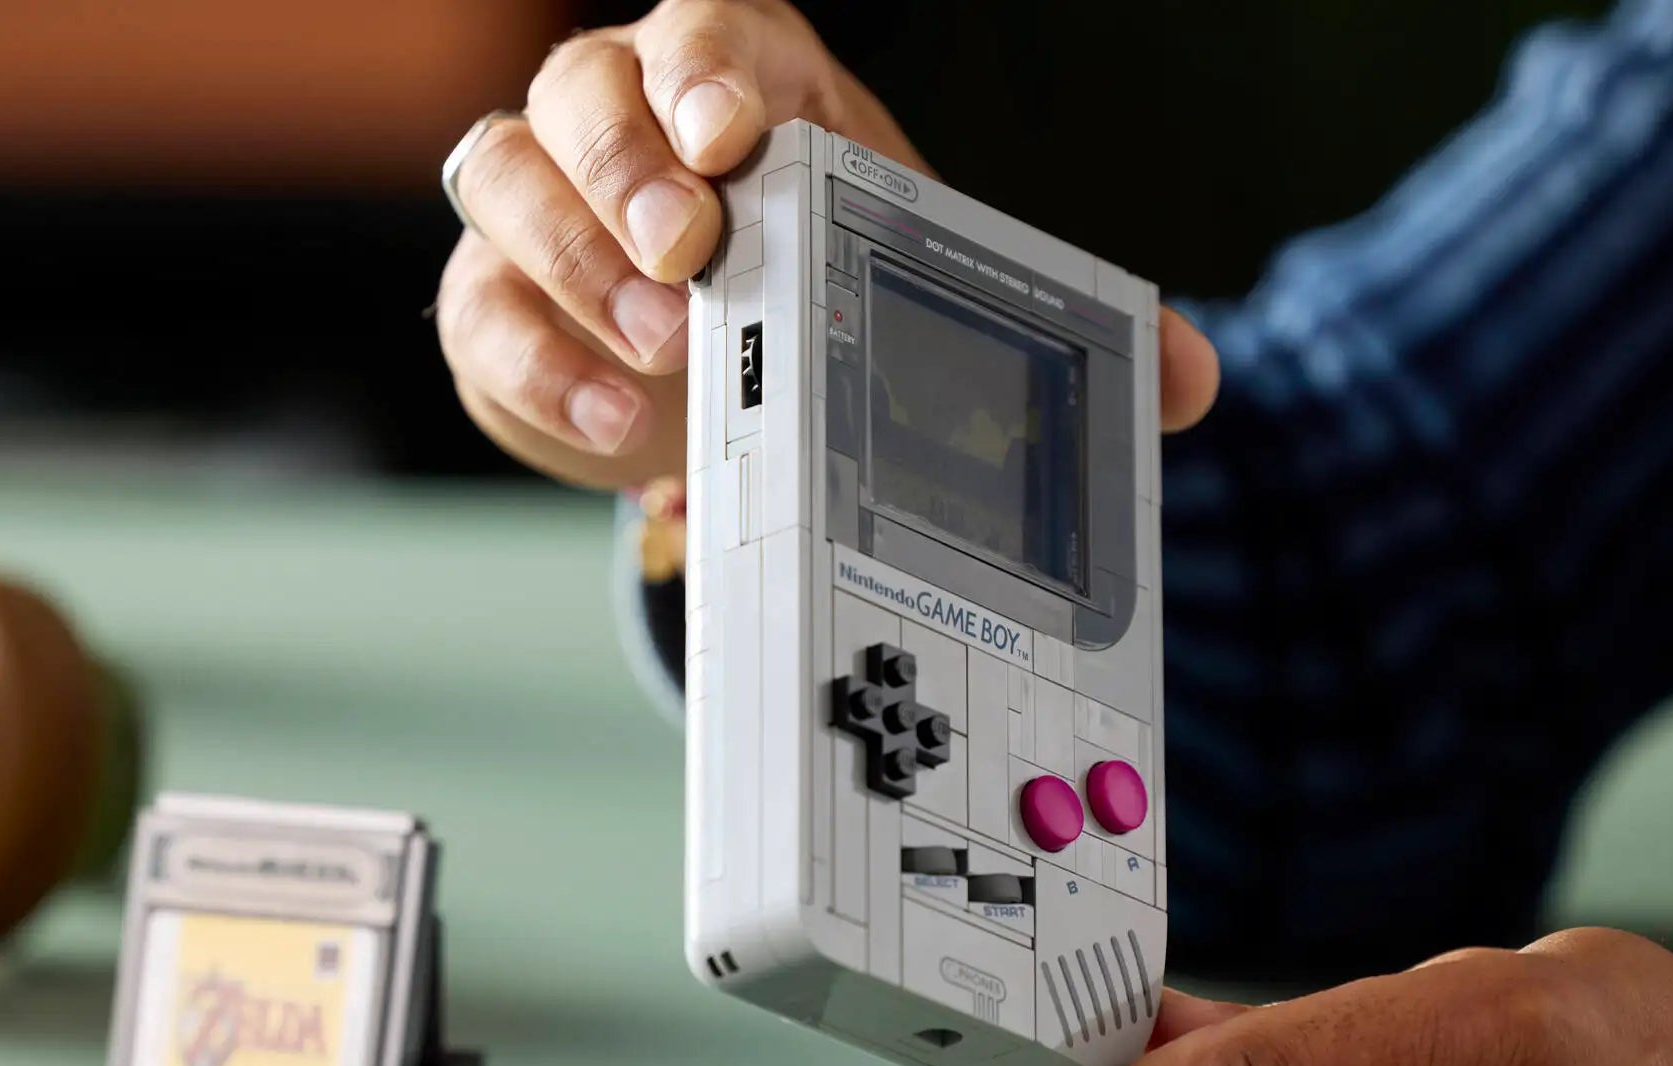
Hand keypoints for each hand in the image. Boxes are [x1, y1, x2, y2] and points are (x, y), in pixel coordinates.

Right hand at [434, 0, 1220, 488]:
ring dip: (578, 263)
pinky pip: (480, 307)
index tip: (735, 138)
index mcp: (736, 73)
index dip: (708, 71)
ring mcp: (541, 198)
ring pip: (506, 178)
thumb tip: (1192, 378)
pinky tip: (614, 420)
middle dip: (631, 171)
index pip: (702, 31)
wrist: (726, 359)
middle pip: (583, 89)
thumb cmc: (822, 279)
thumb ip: (1051, 316)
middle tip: (692, 253)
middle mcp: (620, 112)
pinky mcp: (495, 297)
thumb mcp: (924, 278)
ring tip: (665, 349)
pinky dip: (539, 362)